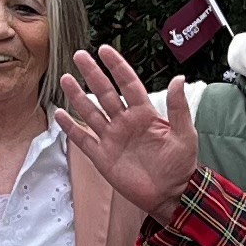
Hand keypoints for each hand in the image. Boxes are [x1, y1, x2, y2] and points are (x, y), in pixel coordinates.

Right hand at [50, 46, 201, 216]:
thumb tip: (179, 77)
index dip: (116, 67)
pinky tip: (60, 114)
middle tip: (79, 56)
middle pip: (104, 93)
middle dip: (92, 74)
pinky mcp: (103, 157)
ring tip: (65, 79)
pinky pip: (83, 139)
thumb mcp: (186, 134)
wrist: (171, 194)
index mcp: (145, 114)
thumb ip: (178, 108)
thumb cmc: (181, 165)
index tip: (104, 50)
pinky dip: (71, 128)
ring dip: (78, 96)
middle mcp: (125, 122)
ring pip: (91, 112)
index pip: (127, 84)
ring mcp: (112, 138)